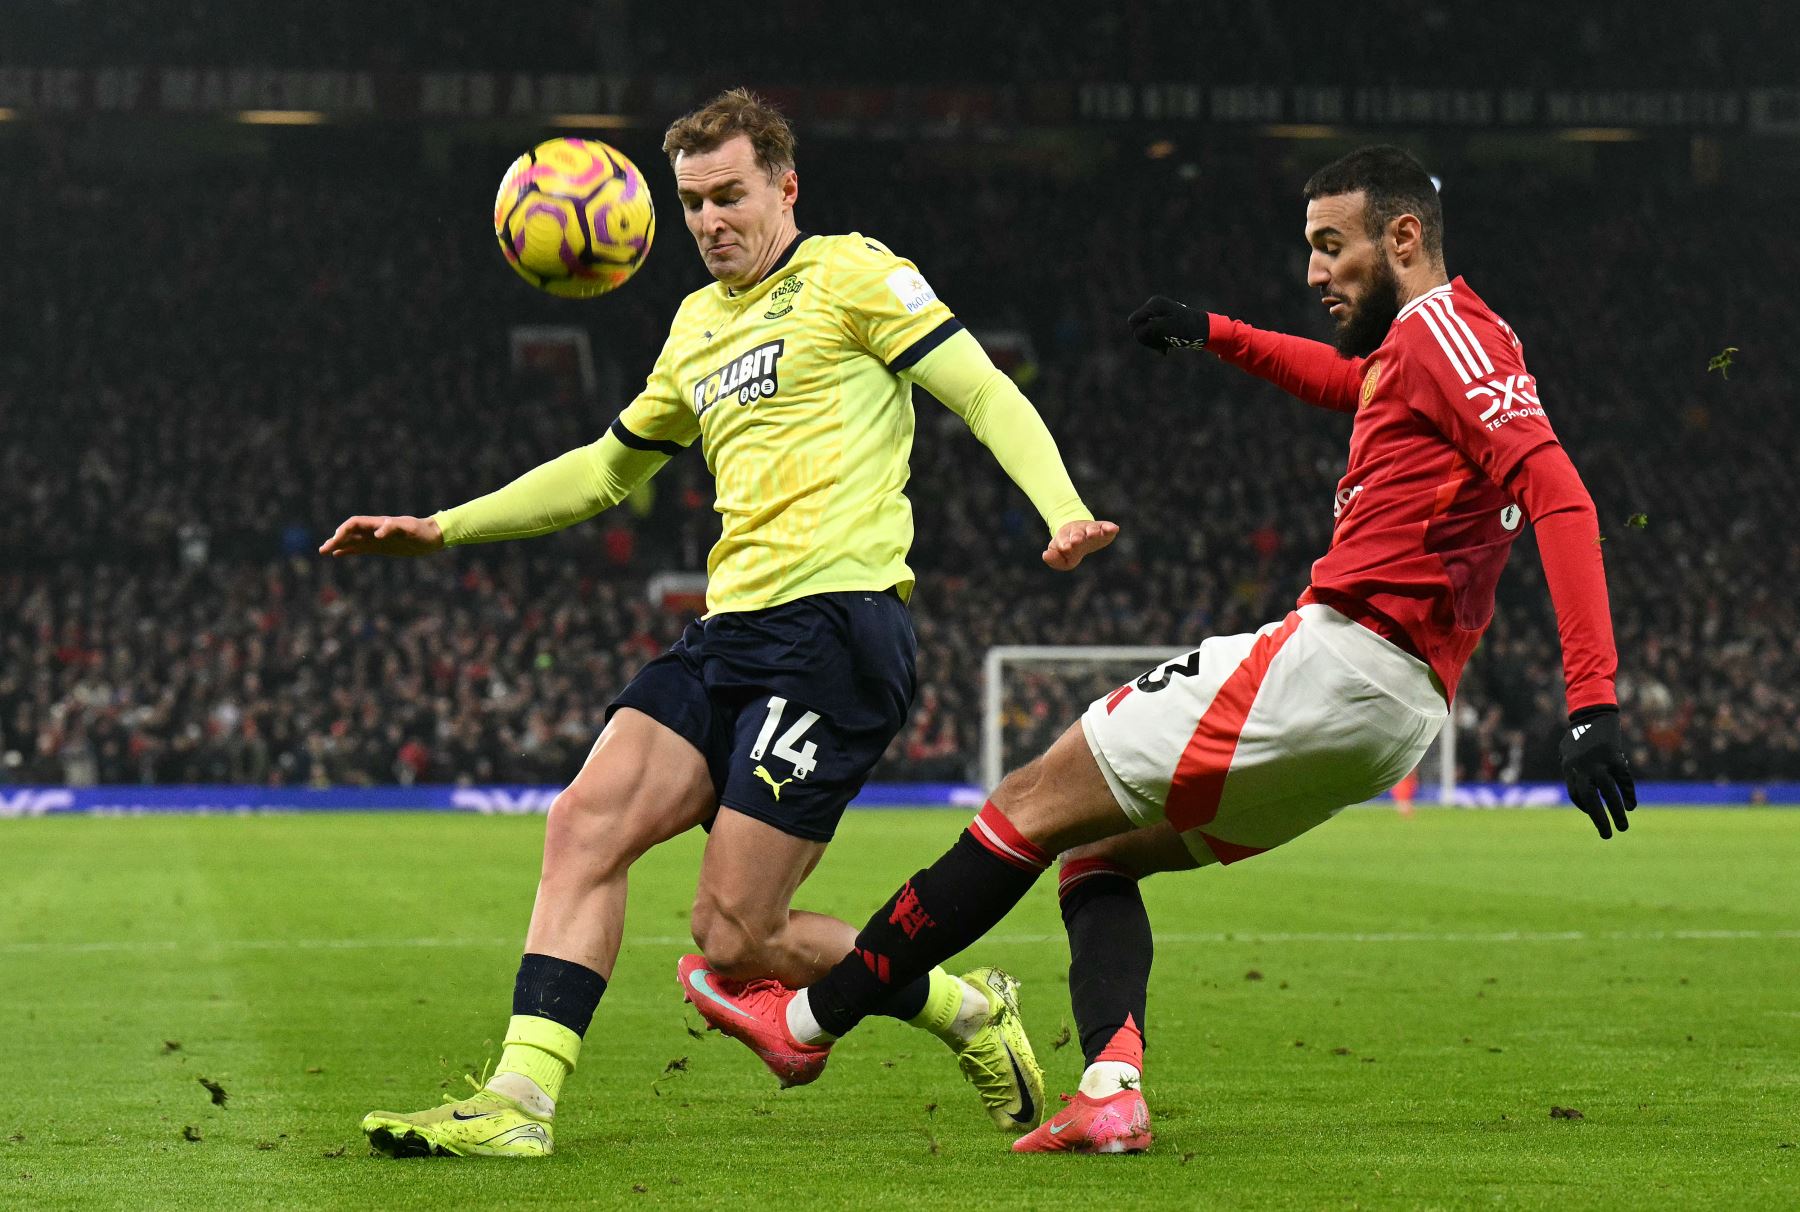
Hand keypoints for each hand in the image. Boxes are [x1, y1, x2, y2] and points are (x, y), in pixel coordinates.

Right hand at [318, 514, 444, 557]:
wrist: (431, 536)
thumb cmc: (421, 531)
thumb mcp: (410, 529)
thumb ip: (393, 528)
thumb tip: (377, 533)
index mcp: (379, 523)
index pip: (355, 523)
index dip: (344, 530)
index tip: (337, 541)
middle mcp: (374, 530)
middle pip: (350, 532)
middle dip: (336, 539)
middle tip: (322, 550)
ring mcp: (376, 538)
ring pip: (352, 540)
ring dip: (338, 545)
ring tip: (324, 551)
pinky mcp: (379, 547)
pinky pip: (360, 548)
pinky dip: (348, 550)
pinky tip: (338, 554)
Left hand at [1043, 519, 1118, 570]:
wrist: (1080, 535)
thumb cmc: (1069, 550)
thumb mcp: (1061, 559)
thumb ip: (1054, 560)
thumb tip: (1045, 555)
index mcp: (1065, 538)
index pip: (1063, 541)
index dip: (1064, 544)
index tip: (1066, 548)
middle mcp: (1077, 532)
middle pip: (1076, 533)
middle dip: (1076, 537)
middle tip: (1076, 540)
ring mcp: (1090, 529)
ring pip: (1091, 528)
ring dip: (1091, 531)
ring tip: (1092, 533)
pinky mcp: (1102, 528)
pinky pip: (1106, 526)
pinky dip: (1109, 527)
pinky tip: (1113, 529)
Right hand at [1127, 296, 1208, 353]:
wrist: (1206, 331)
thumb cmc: (1186, 329)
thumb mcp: (1162, 331)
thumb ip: (1144, 331)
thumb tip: (1136, 333)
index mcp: (1154, 304)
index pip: (1133, 322)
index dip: (1141, 334)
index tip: (1157, 338)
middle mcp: (1155, 305)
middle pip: (1138, 327)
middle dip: (1148, 339)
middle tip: (1164, 343)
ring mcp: (1159, 312)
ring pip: (1145, 333)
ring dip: (1154, 342)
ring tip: (1168, 345)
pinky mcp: (1163, 320)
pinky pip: (1153, 334)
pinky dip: (1158, 342)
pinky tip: (1168, 348)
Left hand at [1559, 706, 1636, 838]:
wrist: (1593, 713)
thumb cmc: (1579, 732)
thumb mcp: (1566, 749)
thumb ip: (1569, 767)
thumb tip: (1576, 788)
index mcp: (1570, 768)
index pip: (1576, 795)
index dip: (1585, 806)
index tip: (1596, 814)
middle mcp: (1583, 768)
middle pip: (1591, 799)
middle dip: (1599, 819)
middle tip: (1607, 836)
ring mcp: (1600, 763)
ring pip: (1609, 793)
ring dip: (1617, 812)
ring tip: (1623, 827)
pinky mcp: (1616, 758)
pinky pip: (1623, 780)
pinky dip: (1628, 793)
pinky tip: (1631, 806)